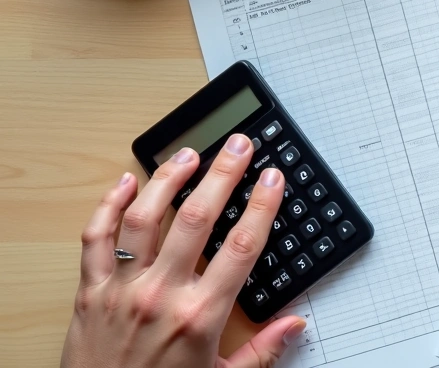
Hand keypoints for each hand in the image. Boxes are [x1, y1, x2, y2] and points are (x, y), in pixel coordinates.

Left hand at [62, 134, 306, 367]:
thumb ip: (263, 352)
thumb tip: (295, 324)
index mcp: (200, 316)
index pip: (240, 246)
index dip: (261, 206)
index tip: (273, 179)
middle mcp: (160, 295)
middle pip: (196, 218)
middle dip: (222, 175)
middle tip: (238, 146)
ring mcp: (122, 290)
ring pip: (144, 218)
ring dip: (168, 179)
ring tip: (189, 154)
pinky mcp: (89, 293)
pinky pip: (96, 239)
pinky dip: (109, 205)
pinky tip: (126, 183)